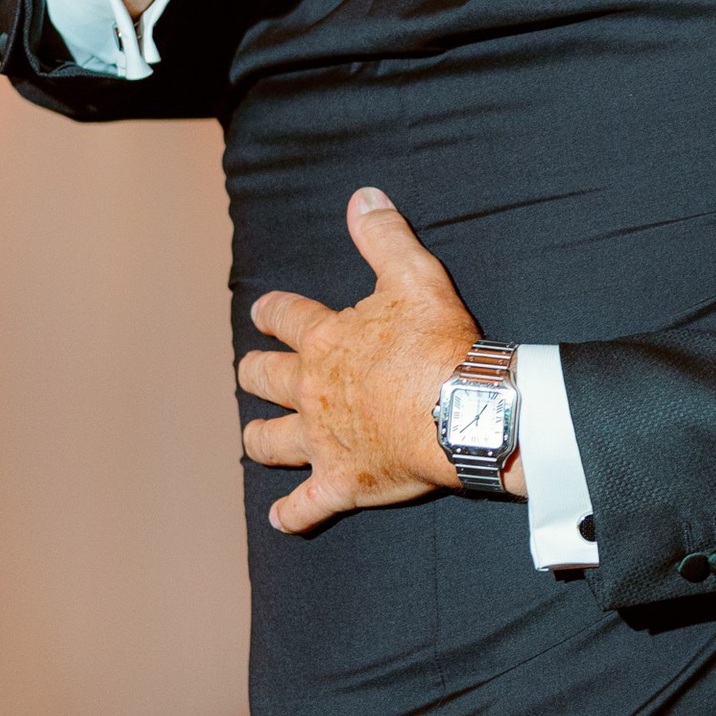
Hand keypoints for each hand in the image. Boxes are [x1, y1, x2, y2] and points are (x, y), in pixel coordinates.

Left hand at [240, 193, 490, 533]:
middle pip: (262, 380)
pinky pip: (306, 504)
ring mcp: (321, 440)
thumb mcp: (415, 276)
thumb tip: (362, 197)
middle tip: (251, 372)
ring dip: (260, 439)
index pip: (284, 318)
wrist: (464, 409)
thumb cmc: (439, 343)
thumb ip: (384, 236)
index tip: (261, 313)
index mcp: (326, 341)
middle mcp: (311, 390)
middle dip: (253, 374)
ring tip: (256, 439)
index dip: (270, 313)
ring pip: (270, 442)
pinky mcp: (340, 482)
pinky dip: (292, 513)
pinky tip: (282, 518)